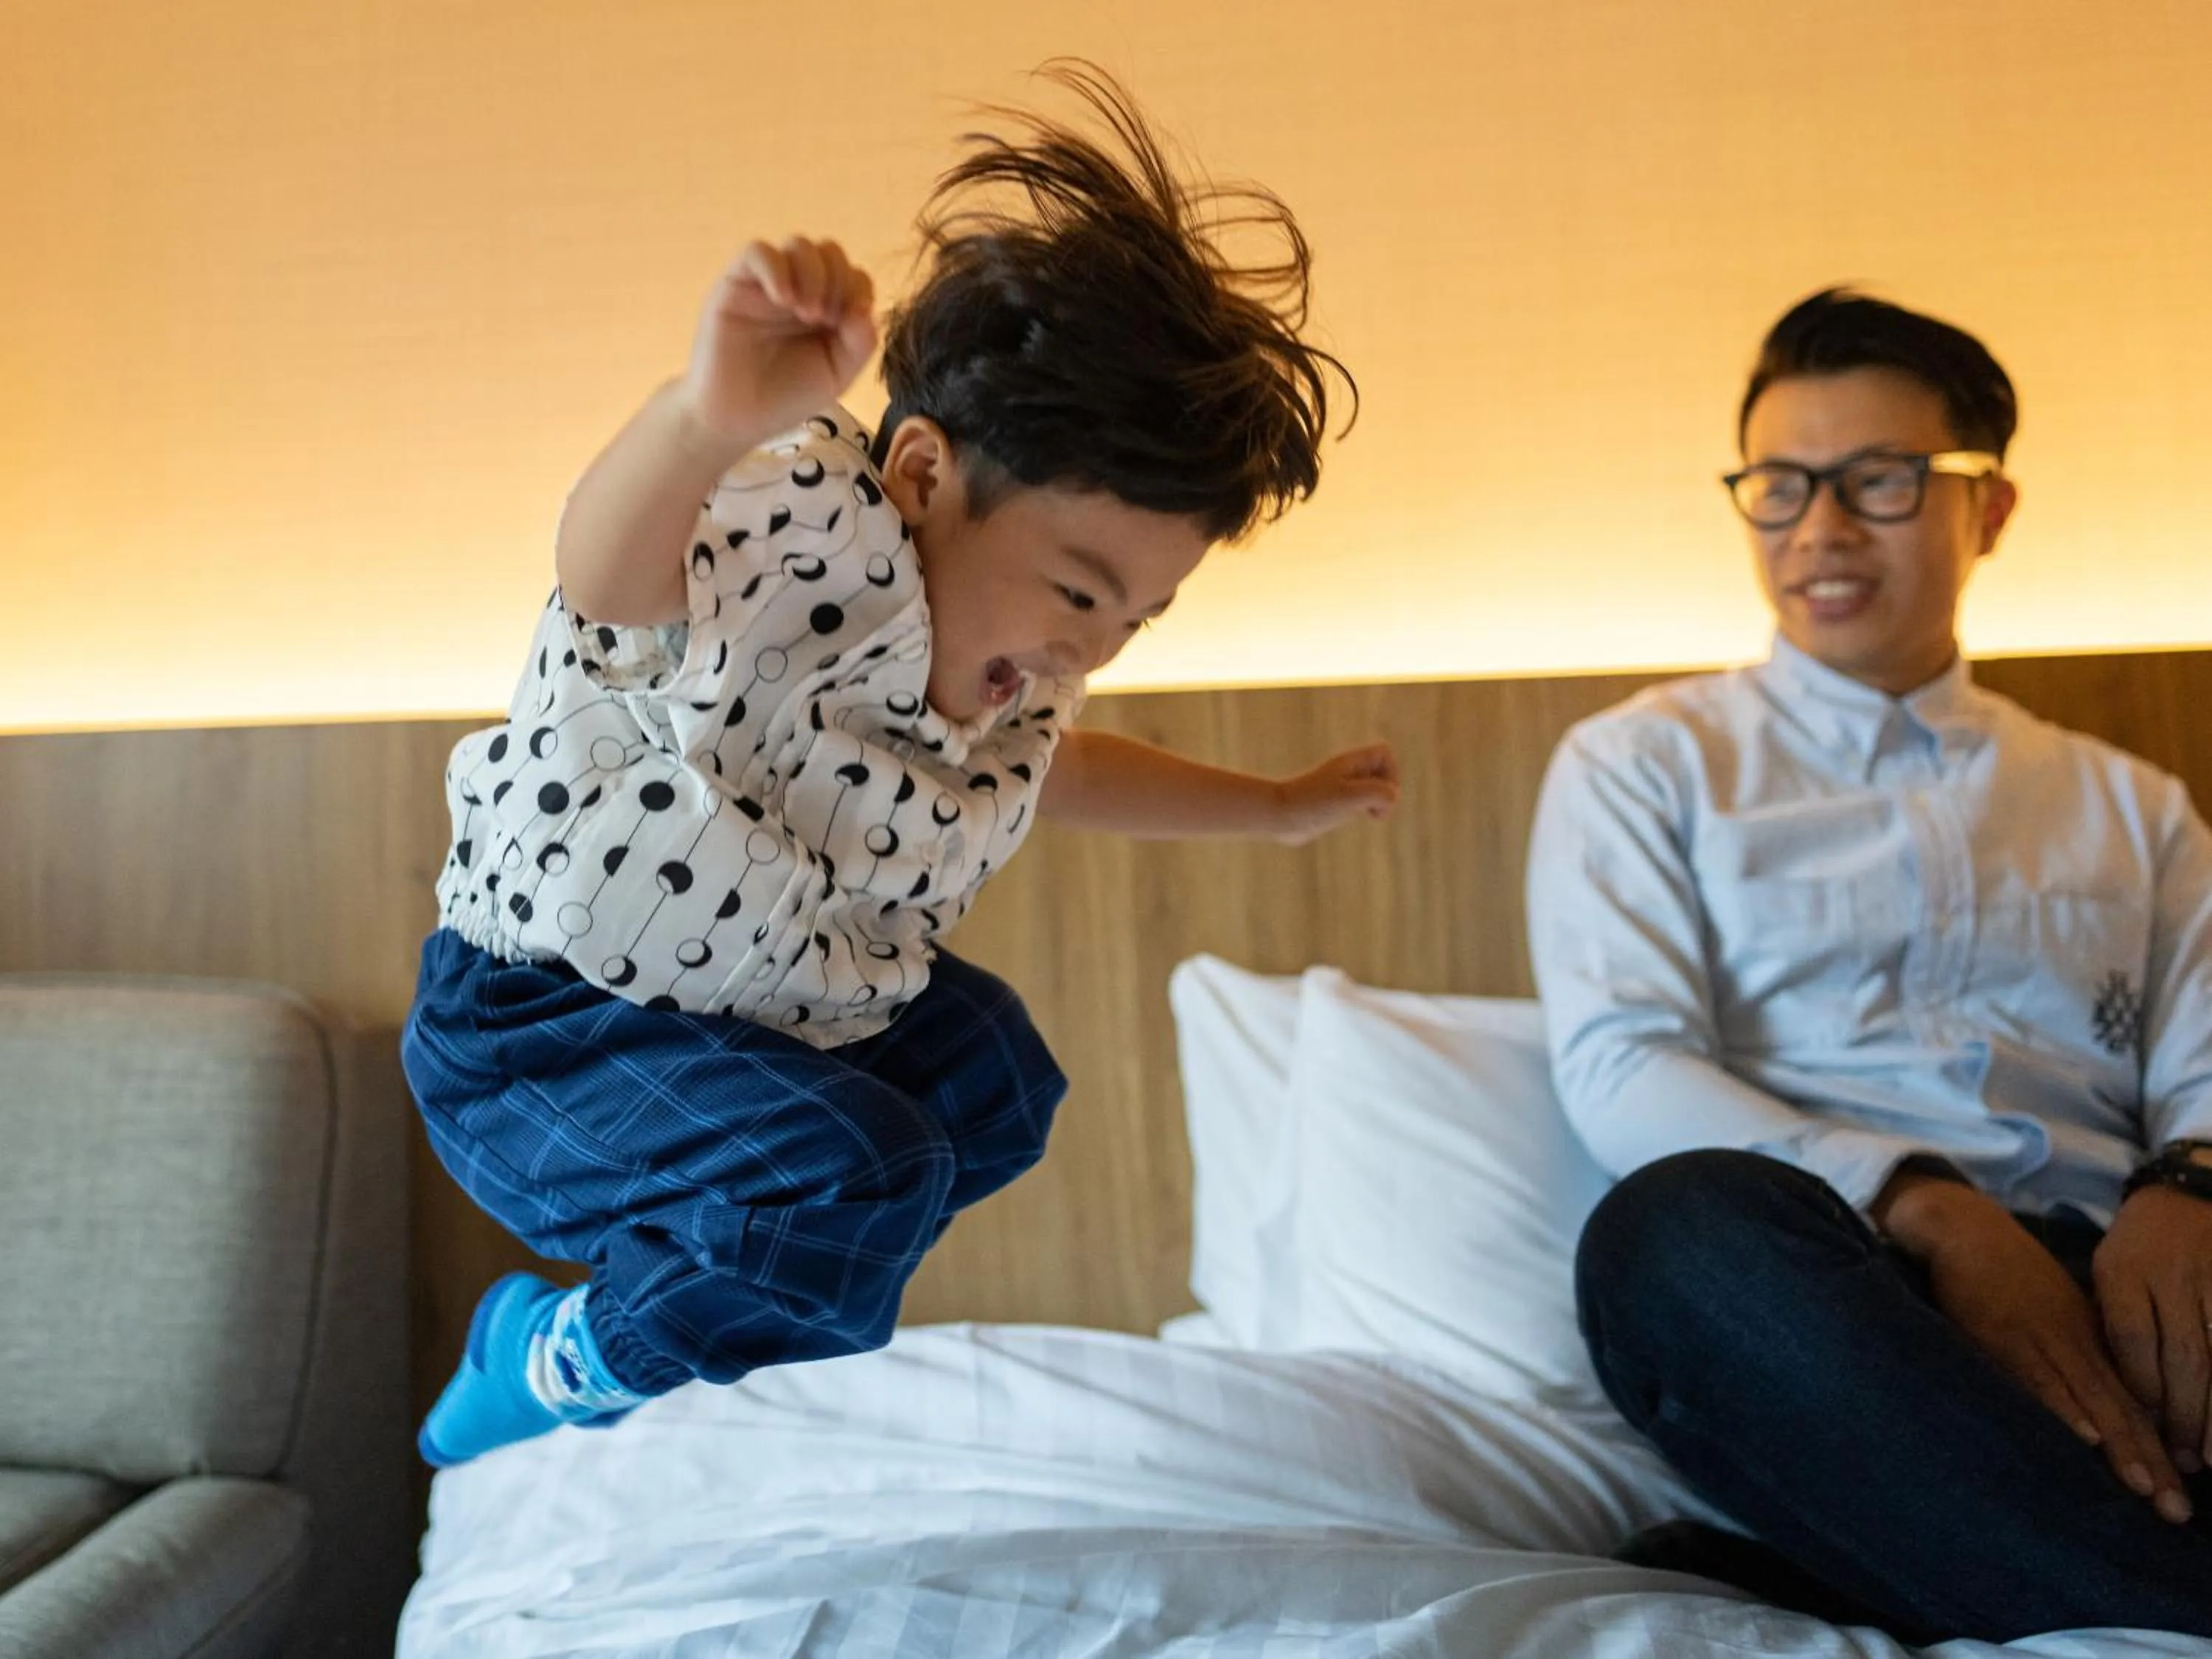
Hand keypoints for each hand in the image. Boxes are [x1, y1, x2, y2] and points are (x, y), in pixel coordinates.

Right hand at [678, 238, 878, 448]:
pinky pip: (758, 252)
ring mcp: (768, 283)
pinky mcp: (736, 282)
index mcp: (828, 308)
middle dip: (838, 281)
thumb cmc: (785, 397)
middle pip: (830, 252)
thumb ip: (859, 342)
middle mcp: (800, 289)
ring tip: (807, 314)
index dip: (858, 292)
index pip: (854, 276)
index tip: (846, 326)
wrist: (735, 417)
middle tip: (825, 320)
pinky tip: (783, 301)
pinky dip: (777, 269)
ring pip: (799, 245)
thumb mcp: (836, 375)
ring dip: (813, 274)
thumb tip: (863, 307)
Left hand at [1270, 742, 1399, 846]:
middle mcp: (1347, 771)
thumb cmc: (1313, 805)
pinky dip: (1365, 809)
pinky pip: (1360, 801)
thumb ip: (1379, 793)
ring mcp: (1342, 787)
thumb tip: (1391, 798)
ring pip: (1373, 788)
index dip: (1391, 772)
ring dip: (1377, 802)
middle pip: (1383, 771)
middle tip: (1373, 808)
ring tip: (1370, 814)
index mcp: (1350, 762)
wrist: (1279, 818)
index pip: (1385, 753)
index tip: (1378, 792)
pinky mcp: (1335, 803)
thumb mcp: (1351, 797)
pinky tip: (1352, 818)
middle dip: (1386, 790)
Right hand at [1890, 1179, 2192, 1522]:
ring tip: (2148, 1490)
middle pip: (2125, 1412)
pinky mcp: (2005, 1338)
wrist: (1967, 1230)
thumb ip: (2077, 1356)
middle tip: (2178, 1514)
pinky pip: (2039, 1378)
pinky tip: (2085, 1437)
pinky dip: (2063, 1408)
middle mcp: (2078, 1346)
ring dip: (2122, 1447)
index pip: (2136, 1406)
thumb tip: (2098, 1409)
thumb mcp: (2055, 1314)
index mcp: (2092, 1343)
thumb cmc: (2007, 1275)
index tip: (2180, 1500)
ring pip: (2092, 1401)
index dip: (2161, 1453)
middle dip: (2154, 1465)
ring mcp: (2043, 1341)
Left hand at [2096, 1184, 2211, 1476]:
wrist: (2188, 1195)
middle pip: (2184, 1359)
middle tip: (2187, 1464)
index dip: (2142, 1390)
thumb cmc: (2139, 1249)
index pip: (2133, 1341)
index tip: (2146, 1430)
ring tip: (2211, 1457)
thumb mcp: (2110, 1273)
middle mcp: (2173, 1278)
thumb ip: (2115, 1327)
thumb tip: (2127, 1399)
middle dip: (2187, 1417)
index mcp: (2125, 1273)